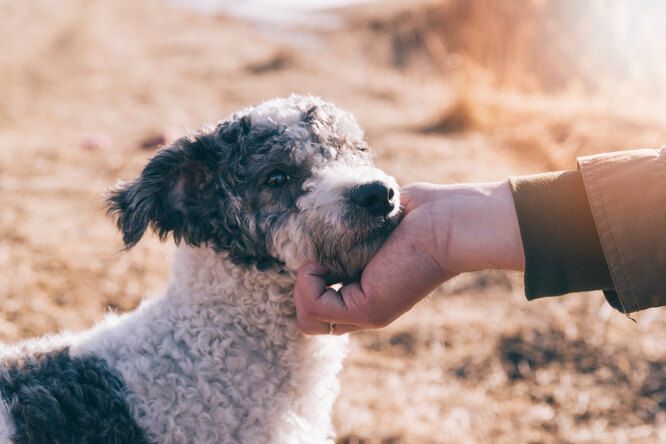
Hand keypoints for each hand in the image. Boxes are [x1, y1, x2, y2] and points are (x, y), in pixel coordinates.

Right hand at [293, 181, 523, 334]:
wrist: (448, 223)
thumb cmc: (420, 214)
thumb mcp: (373, 226)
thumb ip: (349, 235)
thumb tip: (323, 225)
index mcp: (368, 294)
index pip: (321, 311)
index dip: (309, 284)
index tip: (320, 255)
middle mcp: (367, 310)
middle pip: (309, 322)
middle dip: (302, 289)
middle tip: (320, 260)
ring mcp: (367, 314)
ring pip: (307, 322)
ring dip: (303, 288)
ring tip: (318, 263)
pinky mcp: (368, 308)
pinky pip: (314, 308)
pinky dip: (308, 283)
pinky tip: (320, 263)